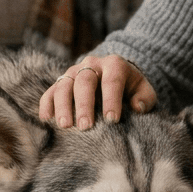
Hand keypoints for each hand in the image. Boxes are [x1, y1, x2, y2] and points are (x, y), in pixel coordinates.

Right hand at [39, 54, 157, 129]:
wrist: (115, 75)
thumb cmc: (131, 88)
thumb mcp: (144, 90)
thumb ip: (145, 98)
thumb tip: (137, 107)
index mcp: (114, 64)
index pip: (112, 80)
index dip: (111, 99)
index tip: (112, 120)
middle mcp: (91, 65)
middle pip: (84, 81)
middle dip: (84, 104)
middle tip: (85, 126)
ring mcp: (73, 72)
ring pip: (64, 85)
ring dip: (63, 105)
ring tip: (65, 126)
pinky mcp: (61, 82)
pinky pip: (50, 91)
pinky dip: (47, 104)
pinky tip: (47, 119)